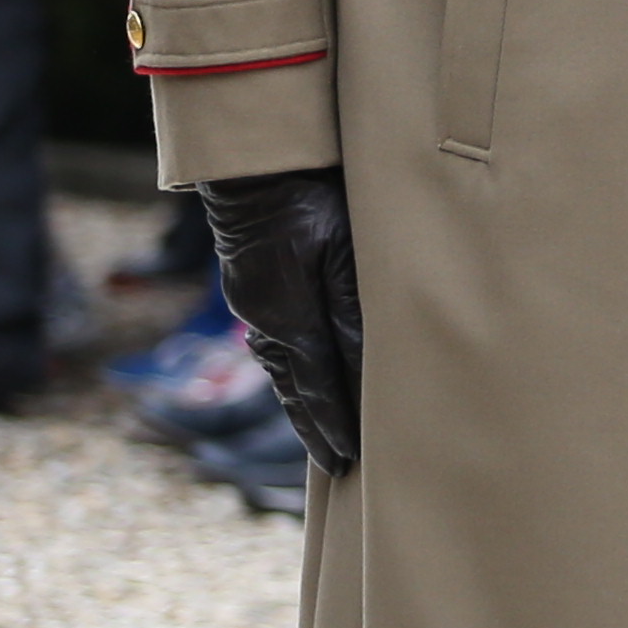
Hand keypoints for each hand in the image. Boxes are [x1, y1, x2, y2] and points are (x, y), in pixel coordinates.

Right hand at [201, 168, 362, 472]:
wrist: (258, 163)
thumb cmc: (309, 200)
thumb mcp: (342, 253)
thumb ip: (356, 310)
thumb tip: (371, 367)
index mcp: (287, 320)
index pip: (317, 387)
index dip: (334, 426)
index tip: (350, 460)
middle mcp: (266, 322)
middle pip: (295, 388)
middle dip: (317, 427)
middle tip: (340, 463)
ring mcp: (257, 306)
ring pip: (284, 370)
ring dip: (304, 403)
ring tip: (323, 436)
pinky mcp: (256, 290)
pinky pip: (279, 345)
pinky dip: (294, 371)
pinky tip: (304, 380)